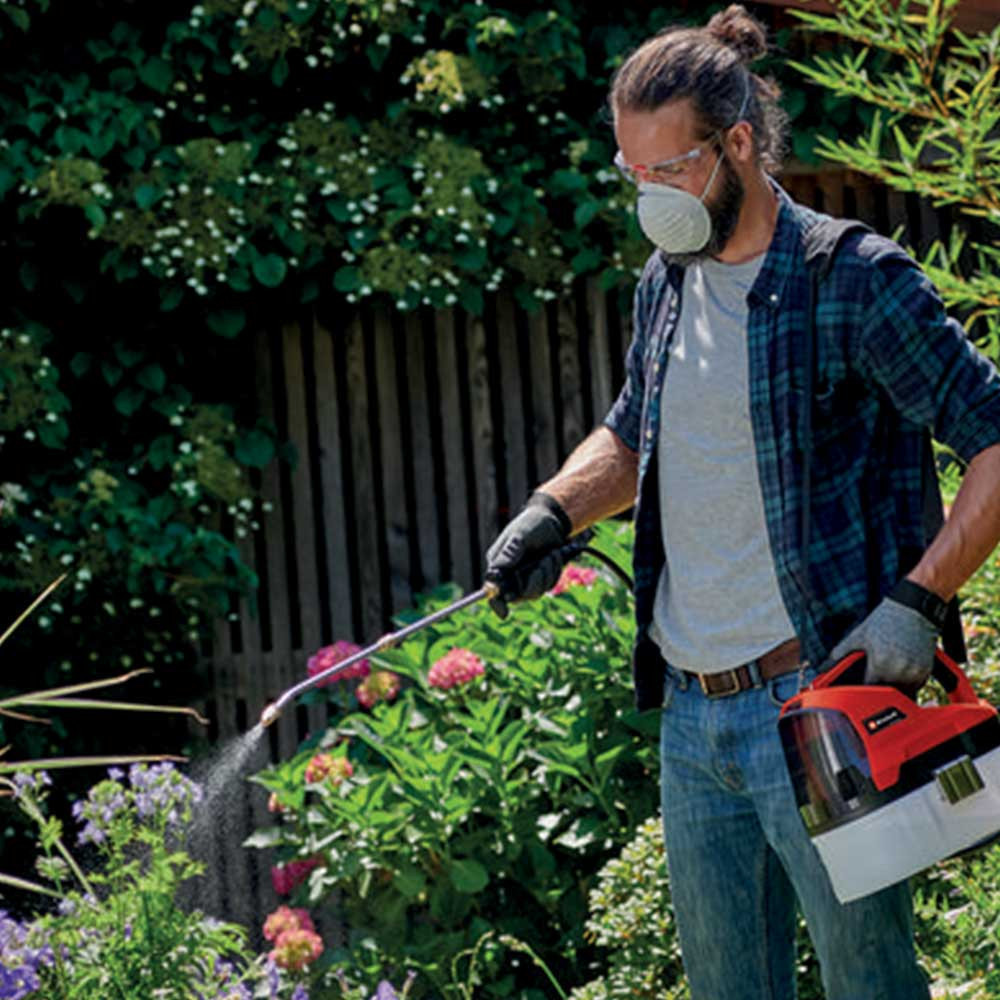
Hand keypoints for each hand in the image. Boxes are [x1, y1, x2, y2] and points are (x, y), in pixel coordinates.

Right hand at [485, 492, 570, 617]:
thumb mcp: (520, 536)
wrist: (552, 520)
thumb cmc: (532, 524)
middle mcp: (509, 574)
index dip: (497, 603)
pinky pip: (547, 585)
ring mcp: (525, 577)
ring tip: (551, 555)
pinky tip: (554, 556)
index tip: (504, 614)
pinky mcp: (539, 577)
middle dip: (533, 582)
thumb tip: (494, 574)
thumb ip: (509, 554)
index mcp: (498, 564)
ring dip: (546, 574)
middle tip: (543, 563)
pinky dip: (553, 572)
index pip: (493, 589)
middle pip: (517, 595)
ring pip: (535, 592)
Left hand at [826, 595, 938, 691]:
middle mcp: (899, 672)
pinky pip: (916, 685)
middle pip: (886, 692)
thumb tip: (825, 665)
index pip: (869, 688)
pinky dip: (908, 682)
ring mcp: (915, 672)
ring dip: (895, 687)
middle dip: (879, 687)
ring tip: (888, 671)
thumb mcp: (859, 635)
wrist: (912, 609)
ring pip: (903, 691)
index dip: (863, 686)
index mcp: (880, 665)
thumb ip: (842, 651)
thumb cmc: (884, 620)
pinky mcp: (926, 670)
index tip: (861, 681)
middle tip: (874, 676)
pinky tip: (901, 669)